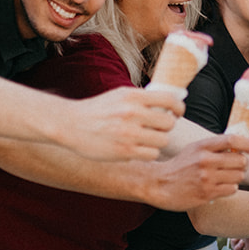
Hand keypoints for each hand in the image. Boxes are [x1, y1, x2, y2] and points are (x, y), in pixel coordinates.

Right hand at [61, 87, 182, 160]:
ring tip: (146, 140)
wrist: (70, 124)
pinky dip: (148, 153)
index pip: (170, 100)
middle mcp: (132, 113)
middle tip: (157, 129)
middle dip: (166, 127)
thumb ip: (142, 99)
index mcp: (133, 96)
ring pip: (163, 140)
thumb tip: (169, 103)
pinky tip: (138, 149)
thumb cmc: (98, 110)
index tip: (176, 113)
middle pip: (169, 123)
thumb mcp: (119, 95)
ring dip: (158, 141)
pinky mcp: (125, 151)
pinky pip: (152, 154)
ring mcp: (129, 133)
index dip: (178, 108)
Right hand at [141, 134, 247, 210]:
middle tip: (237, 167)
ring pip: (239, 176)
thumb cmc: (180, 166)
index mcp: (202, 146)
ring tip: (227, 177)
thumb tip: (239, 145)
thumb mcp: (194, 149)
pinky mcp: (207, 193)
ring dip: (237, 177)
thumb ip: (214, 146)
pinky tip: (221, 186)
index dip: (246, 144)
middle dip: (242, 164)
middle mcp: (205, 160)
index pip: (233, 140)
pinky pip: (232, 189)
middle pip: (241, 160)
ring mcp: (206, 177)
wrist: (159, 184)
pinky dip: (230, 188)